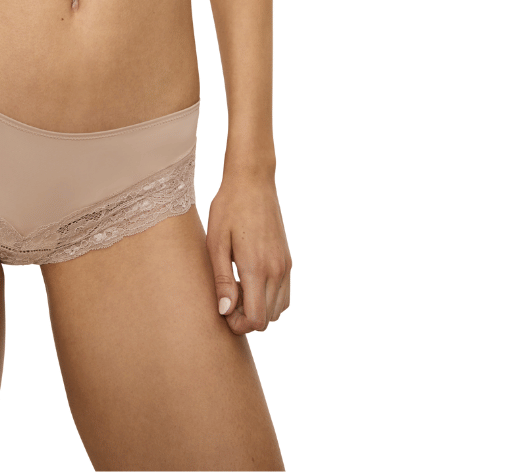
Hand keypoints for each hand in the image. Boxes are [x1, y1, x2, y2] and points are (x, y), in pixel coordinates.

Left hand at [206, 172, 291, 333]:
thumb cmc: (228, 208)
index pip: (256, 320)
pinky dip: (270, 297)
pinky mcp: (288, 260)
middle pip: (268, 319)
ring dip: (259, 308)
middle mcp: (277, 271)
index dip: (238, 324)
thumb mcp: (216, 242)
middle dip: (247, 317)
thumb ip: (222, 280)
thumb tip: (225, 312)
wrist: (253, 181)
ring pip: (278, 310)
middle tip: (227, 296)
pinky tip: (250, 279)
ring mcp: (285, 266)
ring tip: (238, 287)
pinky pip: (284, 294)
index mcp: (256, 268)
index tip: (222, 309)